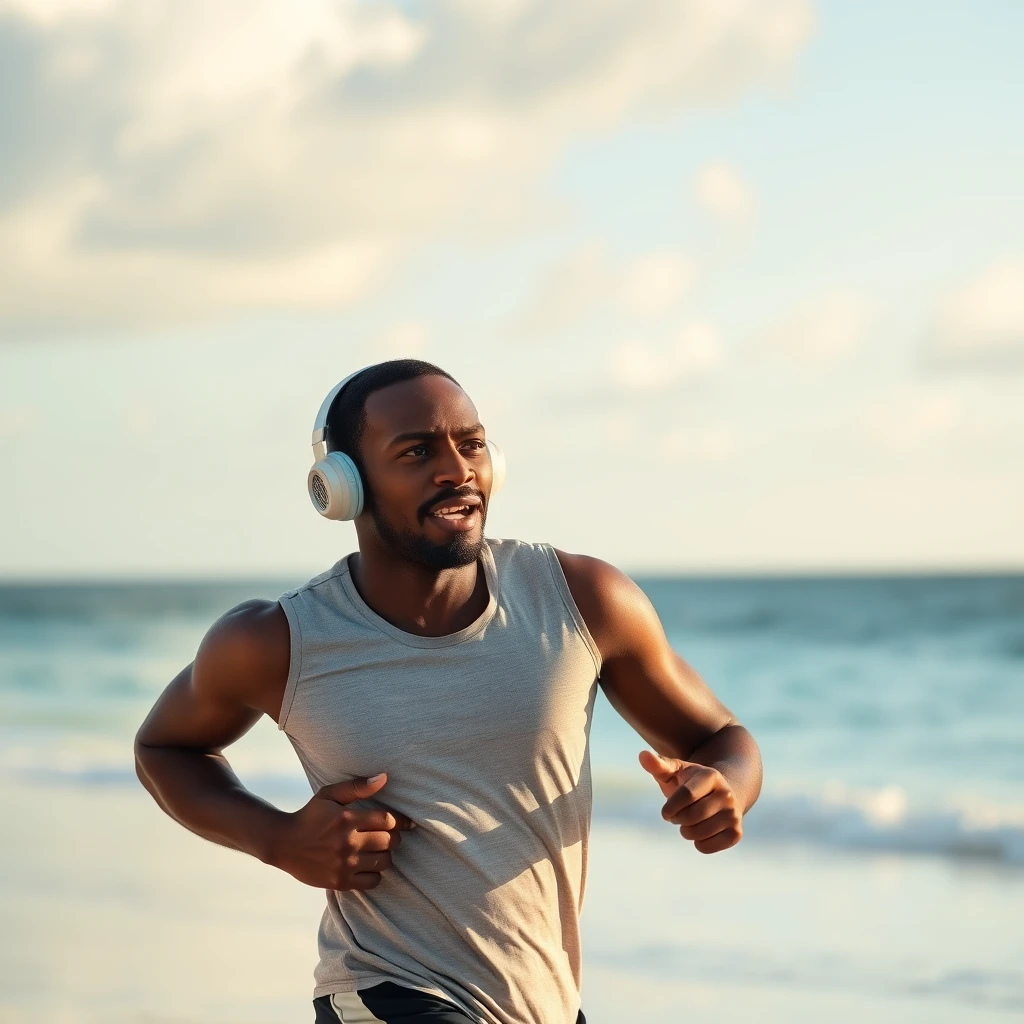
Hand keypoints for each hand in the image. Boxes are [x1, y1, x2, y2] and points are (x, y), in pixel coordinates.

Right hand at [267, 773, 415, 889]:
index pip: (387, 820)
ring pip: (384, 862)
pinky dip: (375, 874)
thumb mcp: (329, 794)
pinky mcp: (340, 882)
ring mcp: (344, 864)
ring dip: (386, 855)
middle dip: (394, 837)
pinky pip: (372, 881)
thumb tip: (384, 778)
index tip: (404, 822)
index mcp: (346, 819)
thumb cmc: (310, 815)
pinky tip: (368, 865)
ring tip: (379, 849)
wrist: (283, 844)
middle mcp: (347, 842)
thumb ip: (357, 786)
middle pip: (389, 841)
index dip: (400, 821)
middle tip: (389, 835)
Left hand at [638, 750, 741, 853]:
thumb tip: (642, 755)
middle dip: (677, 819)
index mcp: (711, 776)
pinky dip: (697, 843)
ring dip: (686, 831)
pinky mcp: (736, 833)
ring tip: (690, 821)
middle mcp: (726, 794)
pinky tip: (702, 830)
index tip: (665, 812)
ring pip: (698, 834)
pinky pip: (706, 847)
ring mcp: (734, 814)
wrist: (723, 794)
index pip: (686, 795)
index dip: (670, 807)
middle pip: (691, 816)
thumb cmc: (691, 782)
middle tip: (678, 815)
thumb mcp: (676, 771)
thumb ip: (658, 765)